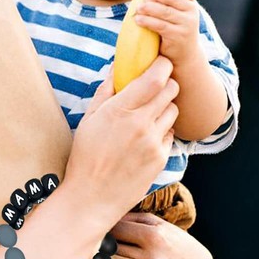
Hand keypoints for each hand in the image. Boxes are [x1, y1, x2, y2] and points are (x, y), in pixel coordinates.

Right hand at [65, 57, 178, 228]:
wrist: (91, 197)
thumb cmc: (85, 156)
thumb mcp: (88, 119)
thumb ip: (106, 91)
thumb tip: (116, 68)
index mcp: (120, 110)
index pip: (155, 78)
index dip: (162, 65)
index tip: (159, 61)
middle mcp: (141, 124)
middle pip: (171, 90)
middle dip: (166, 83)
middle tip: (155, 84)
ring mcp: (153, 142)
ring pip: (173, 111)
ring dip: (165, 106)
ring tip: (148, 112)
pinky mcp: (161, 158)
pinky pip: (170, 134)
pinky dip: (162, 129)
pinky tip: (146, 135)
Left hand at [110, 212, 213, 258]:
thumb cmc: (176, 246)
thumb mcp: (160, 225)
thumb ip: (132, 218)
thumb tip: (106, 219)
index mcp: (153, 237)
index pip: (115, 231)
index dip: (110, 230)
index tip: (109, 232)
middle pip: (113, 250)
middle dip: (111, 247)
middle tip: (114, 247)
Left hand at [134, 0, 199, 66]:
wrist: (184, 54)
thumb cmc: (173, 29)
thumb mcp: (169, 13)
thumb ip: (156, 1)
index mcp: (190, 3)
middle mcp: (191, 12)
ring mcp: (186, 25)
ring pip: (165, 12)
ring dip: (149, 8)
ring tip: (138, 8)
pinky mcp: (178, 36)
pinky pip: (160, 26)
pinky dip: (148, 21)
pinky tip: (137, 19)